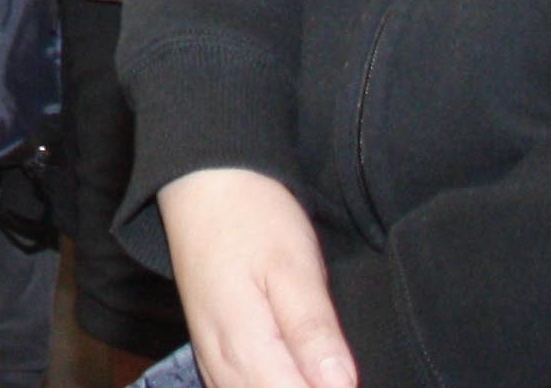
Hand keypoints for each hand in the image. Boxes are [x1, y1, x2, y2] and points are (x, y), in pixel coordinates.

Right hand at [156, 169, 357, 387]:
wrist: (203, 184)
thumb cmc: (254, 218)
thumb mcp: (294, 267)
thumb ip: (313, 332)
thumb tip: (341, 387)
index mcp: (246, 347)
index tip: (347, 374)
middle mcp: (222, 364)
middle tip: (337, 366)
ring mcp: (210, 359)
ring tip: (316, 366)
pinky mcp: (209, 350)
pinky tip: (287, 375)